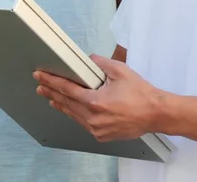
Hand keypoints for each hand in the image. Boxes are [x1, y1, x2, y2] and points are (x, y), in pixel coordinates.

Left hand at [34, 55, 164, 141]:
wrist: (155, 114)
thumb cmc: (141, 94)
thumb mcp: (120, 71)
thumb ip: (101, 63)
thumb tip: (88, 60)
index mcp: (95, 102)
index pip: (66, 90)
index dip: (51, 82)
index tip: (41, 76)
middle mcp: (93, 118)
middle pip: (66, 104)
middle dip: (52, 93)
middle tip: (41, 86)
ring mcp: (97, 129)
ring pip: (73, 115)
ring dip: (61, 105)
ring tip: (52, 98)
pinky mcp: (102, 135)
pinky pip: (84, 124)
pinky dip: (76, 115)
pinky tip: (72, 110)